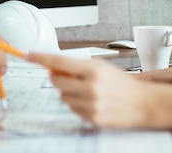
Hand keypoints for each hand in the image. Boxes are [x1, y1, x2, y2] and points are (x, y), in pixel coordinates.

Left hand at [27, 52, 151, 127]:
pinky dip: (77, 104)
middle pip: (56, 80)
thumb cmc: (121, 83)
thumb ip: (76, 65)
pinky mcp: (92, 118)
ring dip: (69, 92)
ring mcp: (91, 104)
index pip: (59, 61)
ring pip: (62, 96)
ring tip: (87, 91)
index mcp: (93, 70)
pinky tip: (91, 102)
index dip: (41, 58)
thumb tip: (52, 66)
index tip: (28, 55)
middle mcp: (91, 87)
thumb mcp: (100, 66)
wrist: (143, 103)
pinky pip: (71, 109)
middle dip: (58, 77)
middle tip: (71, 77)